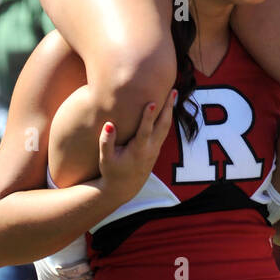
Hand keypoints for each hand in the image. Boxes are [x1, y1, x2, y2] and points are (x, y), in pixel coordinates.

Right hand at [98, 89, 175, 205]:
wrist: (123, 188)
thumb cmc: (112, 171)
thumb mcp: (105, 159)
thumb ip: (106, 142)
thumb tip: (109, 124)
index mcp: (138, 151)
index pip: (145, 132)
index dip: (148, 118)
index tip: (152, 103)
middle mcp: (150, 149)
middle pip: (162, 126)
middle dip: (168, 108)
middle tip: (173, 91)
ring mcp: (155, 149)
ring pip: (166, 127)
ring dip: (170, 110)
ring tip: (173, 92)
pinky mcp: (156, 148)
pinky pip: (164, 129)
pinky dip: (167, 116)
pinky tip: (168, 104)